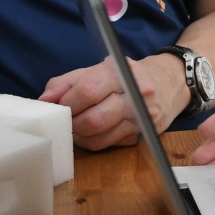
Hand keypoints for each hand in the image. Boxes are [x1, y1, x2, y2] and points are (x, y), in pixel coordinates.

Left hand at [40, 54, 188, 149]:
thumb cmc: (128, 74)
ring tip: (76, 127)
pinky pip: (110, 145)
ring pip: (100, 138)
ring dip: (80, 137)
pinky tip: (93, 132)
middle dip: (72, 124)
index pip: (87, 91)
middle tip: (66, 120)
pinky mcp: (145, 134)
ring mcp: (143, 117)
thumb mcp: (98, 68)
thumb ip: (67, 82)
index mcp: (121, 72)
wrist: (171, 82)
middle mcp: (136, 94)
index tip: (58, 106)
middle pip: (93, 120)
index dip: (66, 103)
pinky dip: (94, 142)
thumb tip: (44, 100)